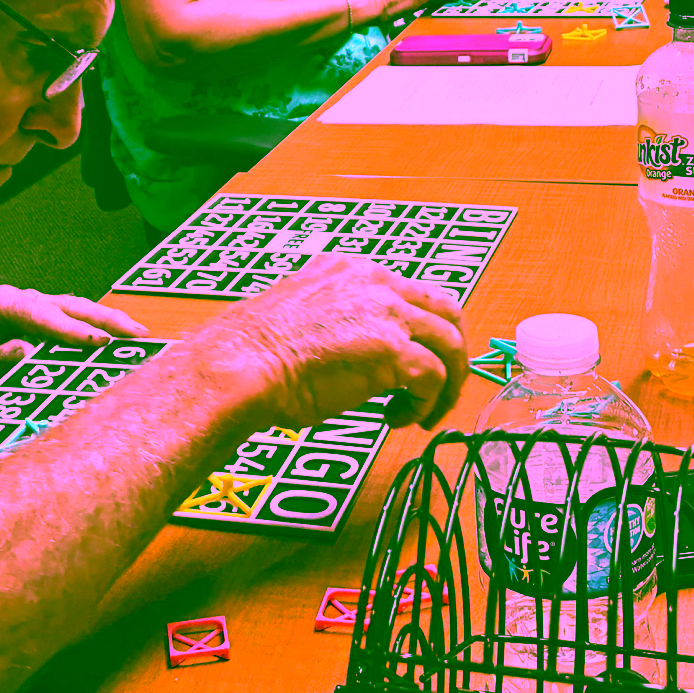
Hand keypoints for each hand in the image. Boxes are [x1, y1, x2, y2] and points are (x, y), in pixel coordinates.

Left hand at [0, 287, 151, 402]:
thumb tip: (27, 352)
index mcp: (0, 304)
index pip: (41, 314)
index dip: (71, 329)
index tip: (97, 343)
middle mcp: (22, 300)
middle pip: (70, 305)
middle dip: (106, 319)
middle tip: (137, 334)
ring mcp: (34, 309)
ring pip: (77, 310)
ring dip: (108, 322)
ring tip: (139, 336)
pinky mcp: (41, 322)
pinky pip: (73, 322)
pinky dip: (97, 329)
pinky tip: (119, 340)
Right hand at [189, 254, 468, 430]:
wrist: (239, 365)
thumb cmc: (255, 352)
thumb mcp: (302, 313)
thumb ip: (335, 317)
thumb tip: (353, 346)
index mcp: (354, 272)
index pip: (413, 294)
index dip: (424, 332)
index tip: (415, 364)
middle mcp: (378, 283)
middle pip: (448, 312)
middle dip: (454, 353)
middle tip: (442, 388)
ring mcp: (389, 315)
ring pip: (451, 345)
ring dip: (447, 385)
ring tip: (424, 415)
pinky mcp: (393, 351)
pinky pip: (434, 378)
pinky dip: (424, 404)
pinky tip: (396, 420)